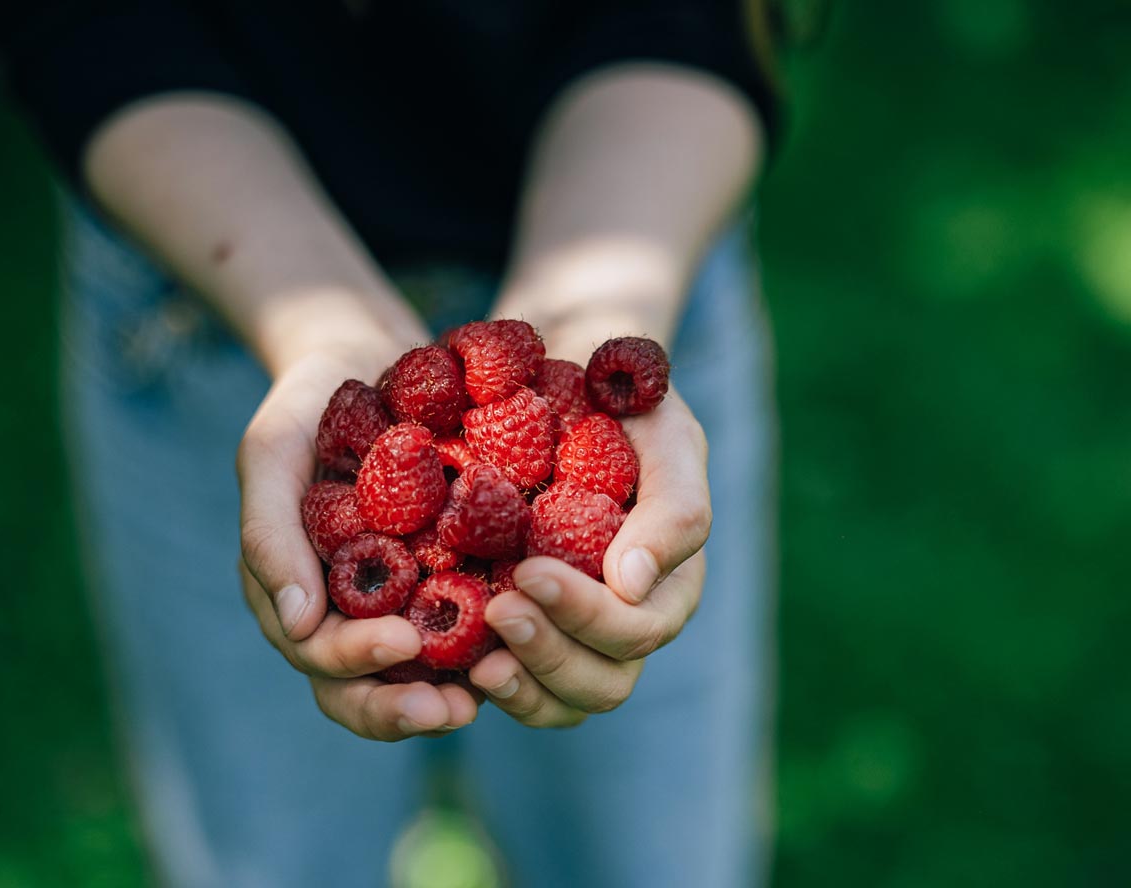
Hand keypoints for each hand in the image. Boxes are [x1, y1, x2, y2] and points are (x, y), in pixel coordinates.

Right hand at [237, 346, 481, 739]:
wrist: (365, 360)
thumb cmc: (307, 406)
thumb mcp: (273, 453)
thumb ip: (270, 531)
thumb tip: (297, 621)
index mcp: (297, 593)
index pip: (318, 653)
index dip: (356, 661)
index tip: (404, 640)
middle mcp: (346, 611)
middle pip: (363, 689)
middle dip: (402, 708)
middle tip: (453, 708)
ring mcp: (396, 601)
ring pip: (416, 676)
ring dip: (449, 694)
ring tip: (493, 692)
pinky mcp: (445, 577)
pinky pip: (462, 629)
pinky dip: (485, 648)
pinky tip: (524, 645)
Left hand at [468, 392, 711, 726]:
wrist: (567, 382)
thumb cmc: (625, 406)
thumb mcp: (666, 435)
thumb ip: (672, 507)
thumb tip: (631, 584)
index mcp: (665, 585)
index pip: (637, 629)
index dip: (586, 614)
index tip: (529, 570)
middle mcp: (623, 622)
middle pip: (603, 682)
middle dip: (551, 653)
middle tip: (498, 610)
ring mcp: (573, 635)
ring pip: (563, 701)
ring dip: (524, 685)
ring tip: (478, 659)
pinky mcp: (524, 633)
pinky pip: (518, 689)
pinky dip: (492, 687)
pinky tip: (459, 662)